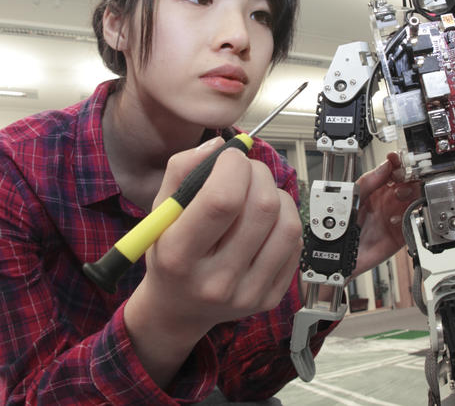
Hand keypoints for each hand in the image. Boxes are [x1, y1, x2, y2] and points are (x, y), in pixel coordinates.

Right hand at [123, 138, 302, 385]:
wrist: (178, 309)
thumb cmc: (168, 254)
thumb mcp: (159, 213)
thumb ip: (181, 171)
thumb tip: (220, 145)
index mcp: (179, 256)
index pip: (222, 200)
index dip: (234, 166)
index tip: (229, 158)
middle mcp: (214, 280)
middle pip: (262, 207)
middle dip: (257, 174)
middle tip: (244, 172)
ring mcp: (246, 293)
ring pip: (287, 223)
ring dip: (276, 195)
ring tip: (256, 195)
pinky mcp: (269, 298)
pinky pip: (295, 243)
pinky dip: (285, 220)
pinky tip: (264, 222)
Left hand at [351, 151, 418, 278]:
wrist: (339, 253)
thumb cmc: (343, 226)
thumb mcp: (353, 197)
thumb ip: (369, 181)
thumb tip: (385, 165)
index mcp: (377, 190)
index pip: (393, 172)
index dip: (397, 164)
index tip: (398, 159)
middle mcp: (388, 202)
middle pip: (408, 184)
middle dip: (407, 178)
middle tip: (402, 178)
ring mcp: (395, 216)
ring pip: (414, 200)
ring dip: (410, 195)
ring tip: (399, 195)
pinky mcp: (400, 234)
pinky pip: (412, 222)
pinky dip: (407, 218)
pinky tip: (394, 218)